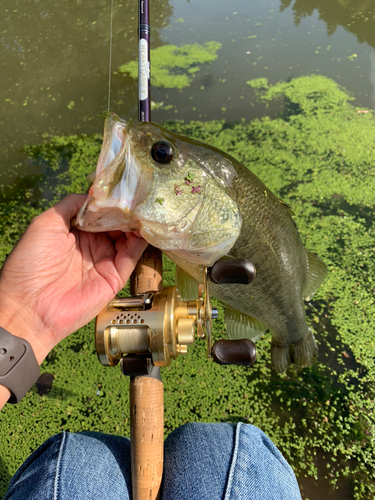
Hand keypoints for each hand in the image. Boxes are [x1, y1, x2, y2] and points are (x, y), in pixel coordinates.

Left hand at [0, 194, 147, 363]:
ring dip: (136, 223)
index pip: (100, 212)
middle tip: (139, 197)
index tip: (122, 189)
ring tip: (144, 209)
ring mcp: (104, 260)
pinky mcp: (115, 277)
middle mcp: (92, 244)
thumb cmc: (30, 263)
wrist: (30, 306)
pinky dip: (140, 241)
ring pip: (127, 237)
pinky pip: (131, 255)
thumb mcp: (46, 223)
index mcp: (75, 231)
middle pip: (116, 223)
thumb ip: (71, 205)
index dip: (110, 201)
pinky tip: (143, 227)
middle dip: (127, 210)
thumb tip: (94, 196)